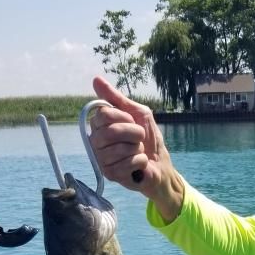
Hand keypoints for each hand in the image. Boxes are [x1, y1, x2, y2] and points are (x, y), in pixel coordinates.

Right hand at [89, 77, 184, 221]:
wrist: (160, 164)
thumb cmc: (148, 138)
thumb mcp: (137, 113)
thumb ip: (117, 98)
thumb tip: (96, 79)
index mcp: (99, 125)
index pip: (103, 115)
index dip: (124, 117)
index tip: (133, 121)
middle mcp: (95, 142)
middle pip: (110, 132)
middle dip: (133, 133)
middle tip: (139, 138)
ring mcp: (101, 159)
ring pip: (119, 149)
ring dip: (137, 149)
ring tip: (138, 151)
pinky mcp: (110, 174)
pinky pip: (127, 163)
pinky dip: (140, 161)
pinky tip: (139, 165)